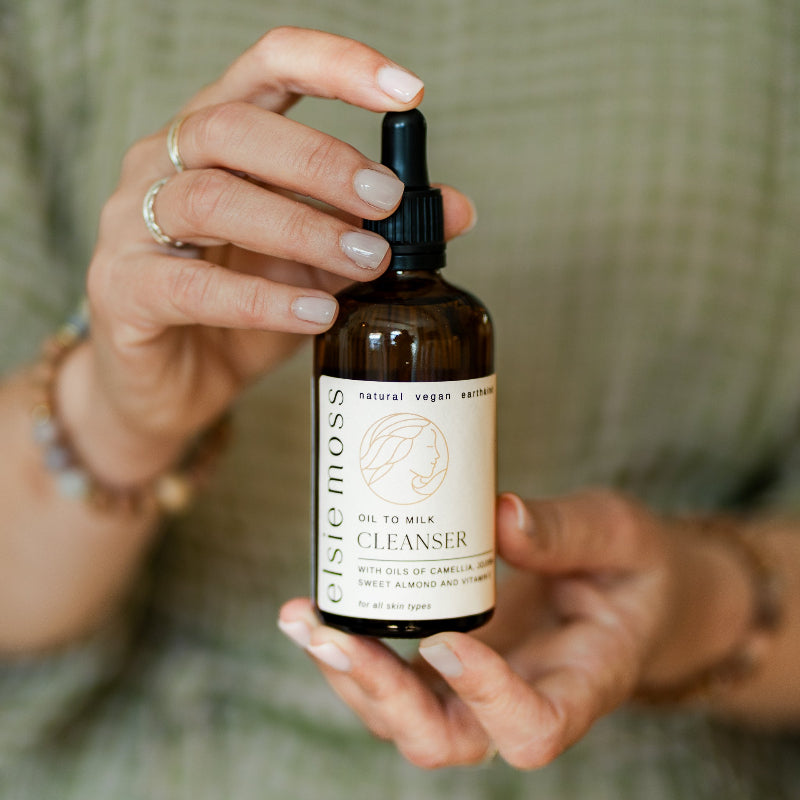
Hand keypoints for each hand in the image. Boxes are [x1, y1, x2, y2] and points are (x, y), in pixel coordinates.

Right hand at [64, 27, 474, 482]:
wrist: (174, 384)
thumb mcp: (316, 265)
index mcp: (215, 139)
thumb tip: (456, 211)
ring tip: (365, 261)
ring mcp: (133, 224)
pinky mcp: (123, 290)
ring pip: (210, 197)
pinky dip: (263, 299)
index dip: (335, 65)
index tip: (409, 92)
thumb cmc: (240, 313)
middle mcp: (164, 164)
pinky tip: (318, 313)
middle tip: (386, 203)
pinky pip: (190, 287)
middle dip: (321, 161)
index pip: (268, 68)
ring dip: (301, 226)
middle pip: (234, 127)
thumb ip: (370, 231)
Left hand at [278, 490, 753, 768]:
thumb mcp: (621, 535)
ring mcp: (479, 690)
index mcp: (582, 682)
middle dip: (380, 695)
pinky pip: (394, 679)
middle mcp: (522, 700)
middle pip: (444, 739)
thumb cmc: (634, 570)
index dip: (487, 698)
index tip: (449, 641)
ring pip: (403, 718)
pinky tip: (320, 607)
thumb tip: (497, 514)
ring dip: (347, 674)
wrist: (629, 594)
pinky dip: (352, 650)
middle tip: (331, 635)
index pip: (533, 726)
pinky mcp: (450, 666)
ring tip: (303, 616)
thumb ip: (569, 531)